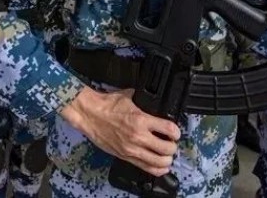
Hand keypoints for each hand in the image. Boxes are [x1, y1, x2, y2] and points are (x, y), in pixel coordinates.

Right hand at [60, 87, 179, 176]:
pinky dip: (157, 169)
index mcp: (141, 119)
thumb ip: (143, 100)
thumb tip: (152, 98)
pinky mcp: (125, 157)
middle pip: (167, 149)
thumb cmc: (107, 105)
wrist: (89, 115)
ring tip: (167, 155)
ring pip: (159, 162)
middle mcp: (138, 136)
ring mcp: (132, 149)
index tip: (176, 132)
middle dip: (173, 147)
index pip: (169, 129)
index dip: (177, 132)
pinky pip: (146, 168)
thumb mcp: (129, 97)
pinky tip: (162, 166)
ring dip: (167, 159)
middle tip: (172, 143)